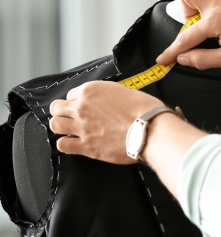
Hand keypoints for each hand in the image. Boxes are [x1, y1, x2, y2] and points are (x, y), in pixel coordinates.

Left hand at [49, 81, 164, 163]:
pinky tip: (74, 144)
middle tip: (72, 118)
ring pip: (55, 125)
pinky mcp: (86, 146)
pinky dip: (66, 144)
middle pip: (57, 108)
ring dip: (61, 127)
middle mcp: (82, 107)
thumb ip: (111, 96)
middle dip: (63, 113)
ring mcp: (82, 127)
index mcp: (91, 91)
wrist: (150, 130)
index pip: (72, 94)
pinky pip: (63, 145)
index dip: (78, 102)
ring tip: (70, 131)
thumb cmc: (145, 111)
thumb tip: (110, 102)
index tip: (85, 108)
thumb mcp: (127, 92)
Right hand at [156, 0, 220, 70]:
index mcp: (217, 19)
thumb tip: (185, 59)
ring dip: (200, 3)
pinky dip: (219, 5)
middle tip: (193, 31)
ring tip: (209, 25)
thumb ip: (204, 59)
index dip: (172, 51)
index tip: (164, 59)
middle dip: (184, 12)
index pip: (186, 36)